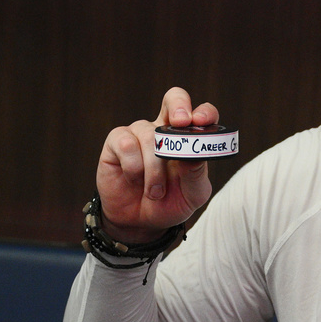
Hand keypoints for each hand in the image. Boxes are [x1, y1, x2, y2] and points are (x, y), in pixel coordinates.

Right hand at [96, 87, 219, 243]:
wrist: (140, 222)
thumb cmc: (171, 203)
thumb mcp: (193, 194)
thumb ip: (196, 174)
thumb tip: (194, 154)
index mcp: (189, 139)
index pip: (200, 114)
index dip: (204, 113)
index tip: (202, 122)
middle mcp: (165, 130)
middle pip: (174, 98)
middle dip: (179, 106)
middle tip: (182, 123)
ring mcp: (140, 133)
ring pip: (150, 135)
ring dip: (154, 169)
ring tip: (155, 192)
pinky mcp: (116, 142)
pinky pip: (126, 145)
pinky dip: (134, 167)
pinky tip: (134, 180)